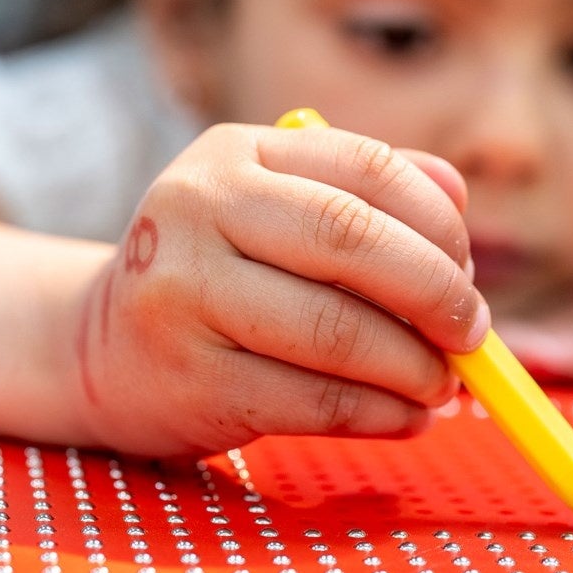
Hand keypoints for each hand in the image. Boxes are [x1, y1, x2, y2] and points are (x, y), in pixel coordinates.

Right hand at [63, 121, 486, 454]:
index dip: (439, 224)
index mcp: (234, 154)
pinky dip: (381, 415)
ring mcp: (183, 294)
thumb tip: (459, 199)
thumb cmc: (217, 276)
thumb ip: (364, 194)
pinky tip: (406, 418)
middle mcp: (198, 208)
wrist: (100, 349)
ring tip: (441, 385)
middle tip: (473, 335)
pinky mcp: (189, 379)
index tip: (469, 272)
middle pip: (353, 240)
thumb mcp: (273, 211)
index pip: (367, 167)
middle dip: (437, 293)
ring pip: (338, 331)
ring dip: (414, 367)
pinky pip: (314, 403)